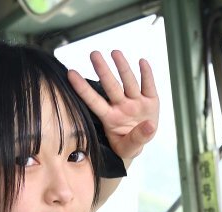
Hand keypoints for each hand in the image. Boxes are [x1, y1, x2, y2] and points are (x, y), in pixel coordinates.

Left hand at [68, 50, 158, 164]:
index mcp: (111, 118)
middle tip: (93, 54)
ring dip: (123, 67)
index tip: (71, 74)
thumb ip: (137, 139)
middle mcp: (122, 106)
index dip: (83, 89)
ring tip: (115, 52)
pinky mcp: (150, 101)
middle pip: (111, 87)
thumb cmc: (127, 145)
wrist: (141, 142)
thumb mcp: (129, 149)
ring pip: (128, 82)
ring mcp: (136, 102)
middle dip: (103, 71)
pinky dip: (147, 74)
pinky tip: (142, 62)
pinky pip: (148, 86)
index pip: (94, 101)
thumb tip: (149, 125)